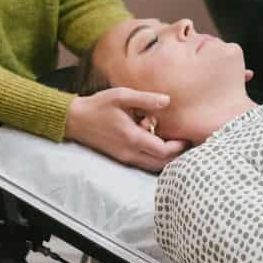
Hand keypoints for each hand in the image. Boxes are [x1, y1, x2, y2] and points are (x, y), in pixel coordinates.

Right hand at [64, 89, 187, 172]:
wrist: (75, 120)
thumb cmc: (99, 105)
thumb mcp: (122, 96)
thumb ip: (145, 99)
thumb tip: (167, 101)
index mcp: (132, 137)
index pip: (163, 151)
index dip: (178, 146)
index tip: (186, 137)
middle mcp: (129, 153)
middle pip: (161, 164)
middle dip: (176, 156)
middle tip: (187, 144)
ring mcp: (124, 158)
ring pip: (153, 166)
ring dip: (166, 159)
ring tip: (175, 144)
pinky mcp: (121, 158)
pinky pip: (144, 164)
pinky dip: (155, 158)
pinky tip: (158, 144)